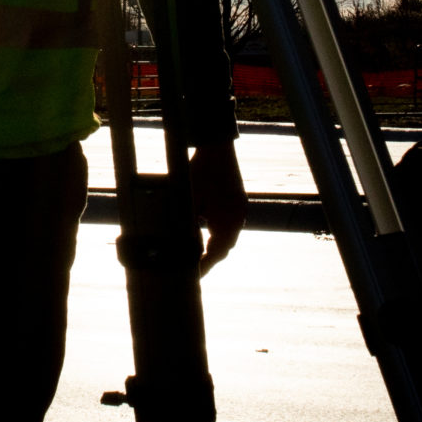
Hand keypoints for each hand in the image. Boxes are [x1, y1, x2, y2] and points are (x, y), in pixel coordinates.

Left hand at [190, 141, 246, 274]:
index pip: (216, 253)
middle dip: (210, 257)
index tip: (193, 275)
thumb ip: (188, 225)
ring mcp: (240, 209)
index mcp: (227, 220)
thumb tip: (181, 246)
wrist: (217, 146)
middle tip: (195, 266)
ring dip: (216, 244)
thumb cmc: (201, 171)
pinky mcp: (239, 201)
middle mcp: (238, 217)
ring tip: (200, 251)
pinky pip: (232, 224)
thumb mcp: (189, 200)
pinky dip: (221, 231)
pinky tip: (209, 230)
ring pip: (229, 236)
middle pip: (225, 247)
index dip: (204, 265)